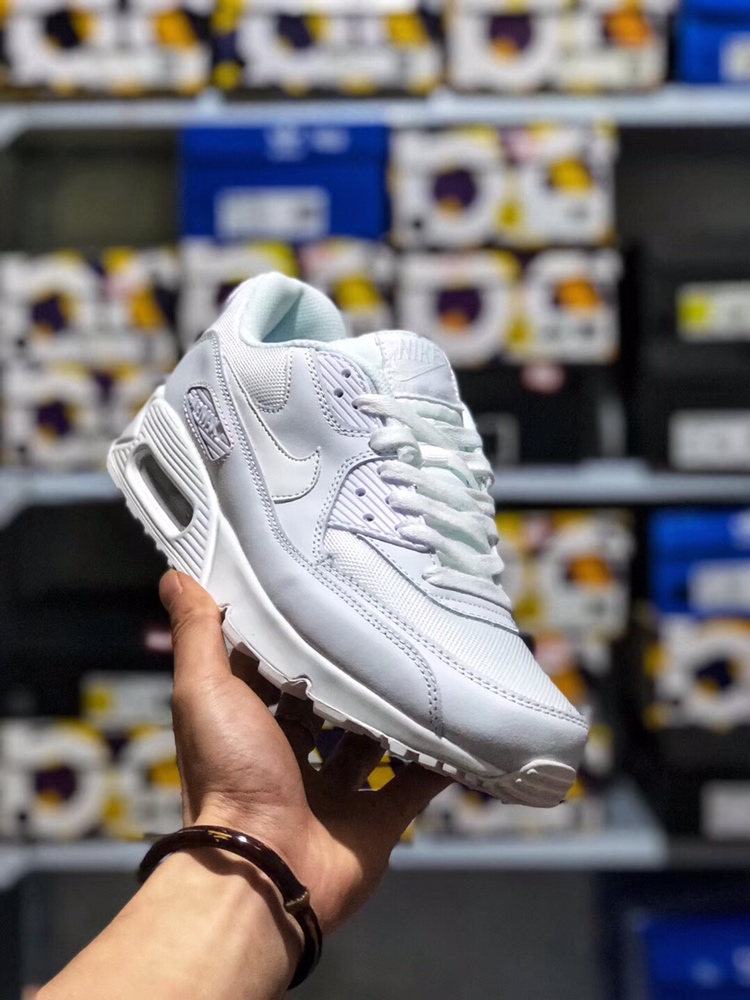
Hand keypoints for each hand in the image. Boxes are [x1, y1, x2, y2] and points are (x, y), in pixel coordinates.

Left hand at [160, 570, 449, 935]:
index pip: (274, 671)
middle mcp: (290, 758)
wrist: (262, 870)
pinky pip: (413, 786)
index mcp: (249, 727)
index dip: (291, 637)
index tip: (322, 594)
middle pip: (327, 706)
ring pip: (373, 743)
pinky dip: (436, 761)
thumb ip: (196, 634)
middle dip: (351, 674)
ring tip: (429, 664)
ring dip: (396, 713)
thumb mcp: (204, 691)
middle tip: (388, 625)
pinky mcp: (375, 822)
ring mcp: (335, 793)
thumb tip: (174, 575)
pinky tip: (460, 725)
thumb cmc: (227, 774)